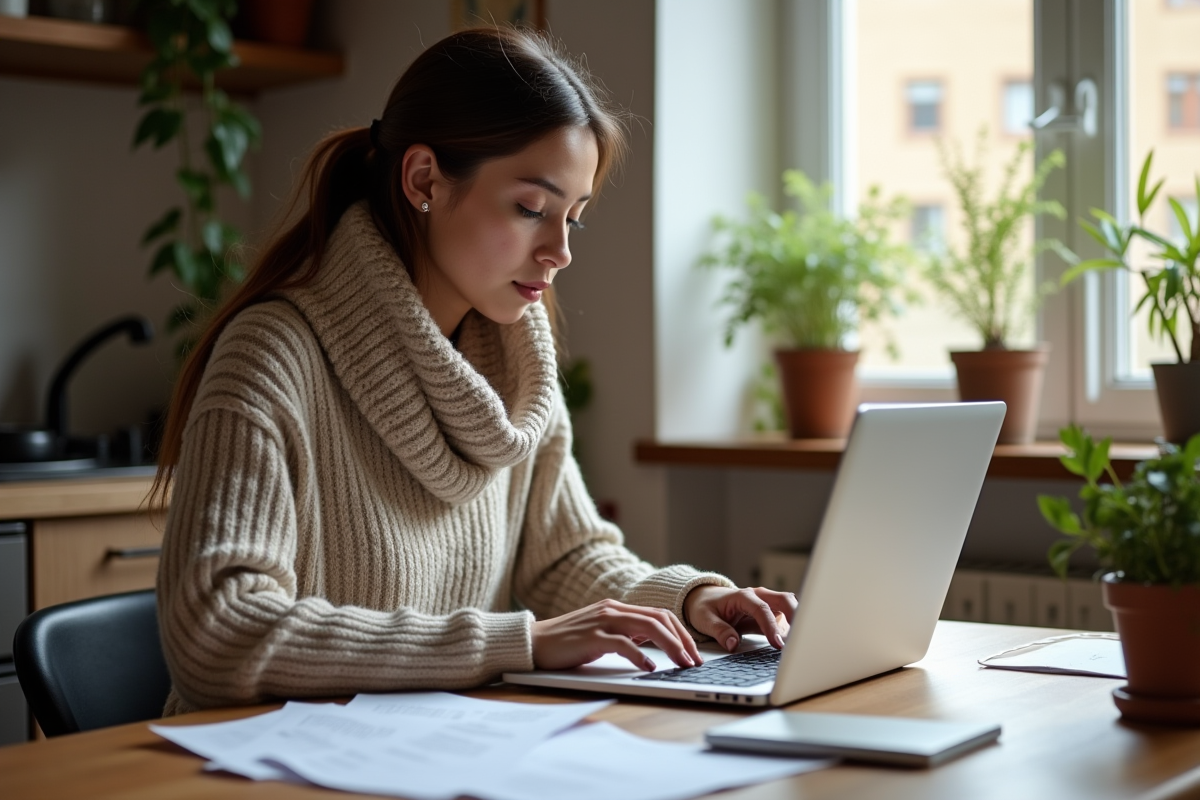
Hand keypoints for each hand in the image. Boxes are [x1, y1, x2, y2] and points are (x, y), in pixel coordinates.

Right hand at [531, 599, 702, 671]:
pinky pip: (623, 643)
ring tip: (681, 663)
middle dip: (682, 639)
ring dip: (670, 646)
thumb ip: (625, 634)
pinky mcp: (591, 636)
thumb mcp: (602, 634)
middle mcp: (612, 610)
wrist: (534, 642)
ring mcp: (602, 621)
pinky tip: (649, 667)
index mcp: (617, 608)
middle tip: (694, 660)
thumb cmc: (567, 642)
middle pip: (659, 618)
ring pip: (648, 627)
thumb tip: (653, 644)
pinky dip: (640, 655)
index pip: (659, 614)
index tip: (693, 651)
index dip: (681, 632)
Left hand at [683, 585, 797, 651]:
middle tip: (801, 638)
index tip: (777, 644)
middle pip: (785, 600)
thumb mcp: (705, 619)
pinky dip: (790, 630)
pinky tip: (791, 645)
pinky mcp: (767, 614)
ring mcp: (765, 604)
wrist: (704, 599)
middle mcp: (758, 596)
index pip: (762, 609)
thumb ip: (719, 631)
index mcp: (742, 596)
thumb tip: (733, 644)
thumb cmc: (705, 607)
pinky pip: (783, 620)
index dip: (771, 626)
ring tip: (798, 645)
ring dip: (796, 624)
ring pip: (788, 609)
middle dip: (797, 616)